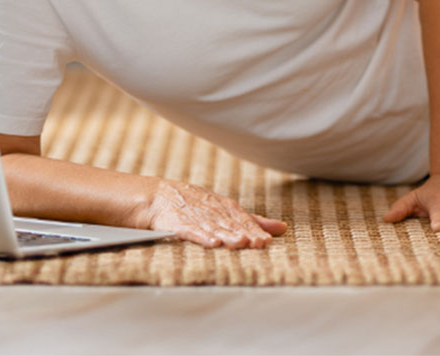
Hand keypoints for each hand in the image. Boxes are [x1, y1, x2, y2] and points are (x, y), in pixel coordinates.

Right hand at [139, 179, 286, 248]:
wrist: (157, 196)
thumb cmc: (196, 205)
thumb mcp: (225, 210)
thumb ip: (252, 220)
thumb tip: (282, 228)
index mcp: (224, 206)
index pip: (242, 218)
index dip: (254, 229)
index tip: (267, 240)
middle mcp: (212, 210)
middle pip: (230, 223)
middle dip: (245, 232)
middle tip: (259, 243)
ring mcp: (195, 215)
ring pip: (214, 226)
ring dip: (228, 234)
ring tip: (240, 243)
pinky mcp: (177, 223)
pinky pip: (191, 230)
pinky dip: (202, 235)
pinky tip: (212, 242)